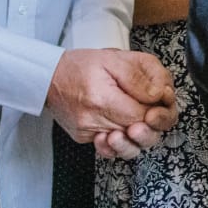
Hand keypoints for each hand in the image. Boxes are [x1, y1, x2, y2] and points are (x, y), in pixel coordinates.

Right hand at [45, 48, 177, 159]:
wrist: (48, 76)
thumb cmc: (80, 65)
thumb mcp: (114, 59)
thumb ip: (138, 77)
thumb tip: (159, 95)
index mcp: (101, 98)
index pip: (141, 116)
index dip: (157, 113)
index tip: (160, 102)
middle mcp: (91, 120)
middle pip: (134, 137)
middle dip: (151, 127)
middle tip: (153, 115)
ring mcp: (86, 132)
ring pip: (123, 147)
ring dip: (137, 139)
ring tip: (138, 126)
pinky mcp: (82, 137)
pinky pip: (108, 148)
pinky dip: (119, 142)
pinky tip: (120, 132)